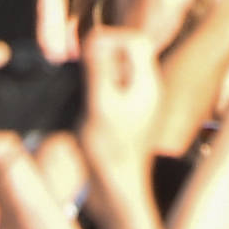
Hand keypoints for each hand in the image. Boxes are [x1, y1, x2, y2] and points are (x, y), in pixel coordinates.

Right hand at [76, 28, 164, 183]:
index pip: (136, 42)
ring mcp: (136, 103)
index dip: (112, 38)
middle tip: (82, 64)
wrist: (115, 189)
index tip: (89, 50)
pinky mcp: (125, 116)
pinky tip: (84, 101)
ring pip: (118, 70)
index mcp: (147, 84)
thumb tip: (95, 39)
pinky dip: (97, 86)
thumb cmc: (110, 152)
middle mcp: (146, 91)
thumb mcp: (100, 105)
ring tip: (82, 83)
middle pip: (127, 53)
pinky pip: (112, 88)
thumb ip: (98, 70)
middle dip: (103, 52)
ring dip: (98, 69)